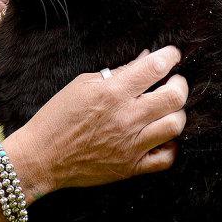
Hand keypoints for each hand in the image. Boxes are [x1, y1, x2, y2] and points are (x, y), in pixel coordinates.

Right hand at [4, 46, 187, 201]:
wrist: (41, 158)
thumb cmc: (58, 117)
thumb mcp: (83, 84)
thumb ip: (118, 72)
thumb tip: (146, 58)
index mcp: (112, 92)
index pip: (155, 67)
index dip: (170, 56)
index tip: (172, 54)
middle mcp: (126, 118)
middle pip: (175, 96)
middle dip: (180, 84)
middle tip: (174, 82)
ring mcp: (131, 144)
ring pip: (176, 125)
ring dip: (178, 113)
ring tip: (168, 109)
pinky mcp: (132, 167)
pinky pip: (167, 158)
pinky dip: (171, 146)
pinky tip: (162, 136)